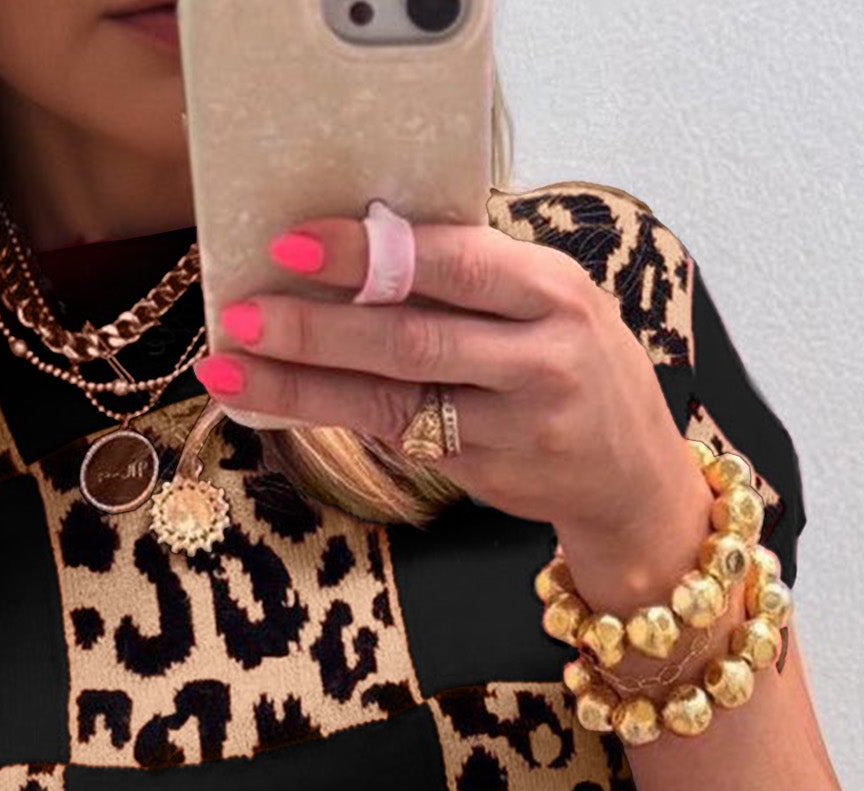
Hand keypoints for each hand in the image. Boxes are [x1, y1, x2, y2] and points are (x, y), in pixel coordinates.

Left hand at [196, 210, 700, 555]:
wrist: (632, 474)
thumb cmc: (576, 364)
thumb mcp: (549, 301)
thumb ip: (474, 277)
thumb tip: (360, 246)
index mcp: (550, 289)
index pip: (451, 262)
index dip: (368, 253)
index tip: (293, 242)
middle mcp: (538, 356)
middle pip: (411, 339)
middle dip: (316, 326)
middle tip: (241, 312)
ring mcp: (513, 424)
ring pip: (391, 402)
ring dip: (303, 385)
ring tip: (231, 369)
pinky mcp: (487, 474)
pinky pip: (398, 440)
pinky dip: (333, 419)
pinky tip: (276, 403)